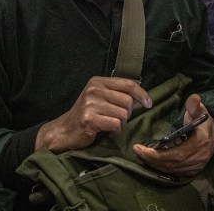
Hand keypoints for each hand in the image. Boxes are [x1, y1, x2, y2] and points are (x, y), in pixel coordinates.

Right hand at [36, 76, 152, 152]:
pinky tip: (106, 131)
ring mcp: (91, 103)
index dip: (142, 94)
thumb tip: (143, 98)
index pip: (128, 84)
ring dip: (120, 124)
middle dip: (127, 114)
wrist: (64, 130)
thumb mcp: (101, 98)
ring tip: (109, 125)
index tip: (149, 103)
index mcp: (98, 81)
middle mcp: (94, 89)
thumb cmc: (87, 115)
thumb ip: (118, 94)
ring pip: (123, 114)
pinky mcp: (89, 118)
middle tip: (117, 119)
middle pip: (128, 101)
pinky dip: (115, 131)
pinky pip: (115, 124)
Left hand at [132, 94, 213, 176]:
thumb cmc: (204, 122)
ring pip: (170, 170)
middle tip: (136, 150)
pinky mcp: (190, 172)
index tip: (143, 148)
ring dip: (153, 164)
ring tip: (140, 154)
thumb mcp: (200, 111)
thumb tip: (193, 99)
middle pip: (171, 164)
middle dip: (152, 159)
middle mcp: (197, 158)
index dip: (159, 154)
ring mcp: (194, 167)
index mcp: (200, 143)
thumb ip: (195, 104)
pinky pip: (172, 173)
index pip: (178, 154)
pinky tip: (149, 161)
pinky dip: (159, 168)